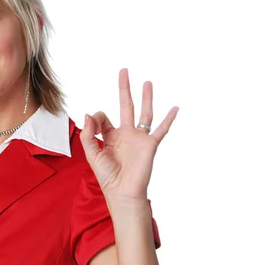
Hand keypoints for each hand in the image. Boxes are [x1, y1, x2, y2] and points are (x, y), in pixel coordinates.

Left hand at [80, 68, 178, 201]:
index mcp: (110, 136)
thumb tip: (88, 113)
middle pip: (126, 105)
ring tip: (147, 82)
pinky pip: (161, 129)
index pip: (102, 117)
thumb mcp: (92, 153)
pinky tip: (175, 108)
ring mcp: (138, 138)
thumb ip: (89, 134)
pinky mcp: (149, 145)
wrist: (122, 192)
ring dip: (146, 97)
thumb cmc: (107, 176)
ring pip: (144, 112)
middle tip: (124, 71)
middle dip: (124, 88)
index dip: (96, 117)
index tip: (93, 124)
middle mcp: (125, 134)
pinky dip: (168, 119)